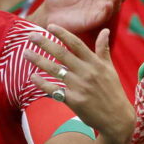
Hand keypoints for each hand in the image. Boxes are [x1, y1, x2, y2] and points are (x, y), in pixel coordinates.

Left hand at [25, 25, 133, 140]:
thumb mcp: (110, 69)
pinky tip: (33, 76)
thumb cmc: (112, 91)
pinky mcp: (74, 100)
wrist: (117, 118)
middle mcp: (86, 72)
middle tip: (31, 35)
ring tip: (25, 53)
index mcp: (95, 63)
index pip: (76, 43)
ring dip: (38, 60)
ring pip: (55, 69)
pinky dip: (42, 83)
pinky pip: (54, 89)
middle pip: (62, 54)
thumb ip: (103, 49)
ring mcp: (79, 86)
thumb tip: (105, 30)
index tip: (50, 26)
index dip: (62, 33)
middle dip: (45, 43)